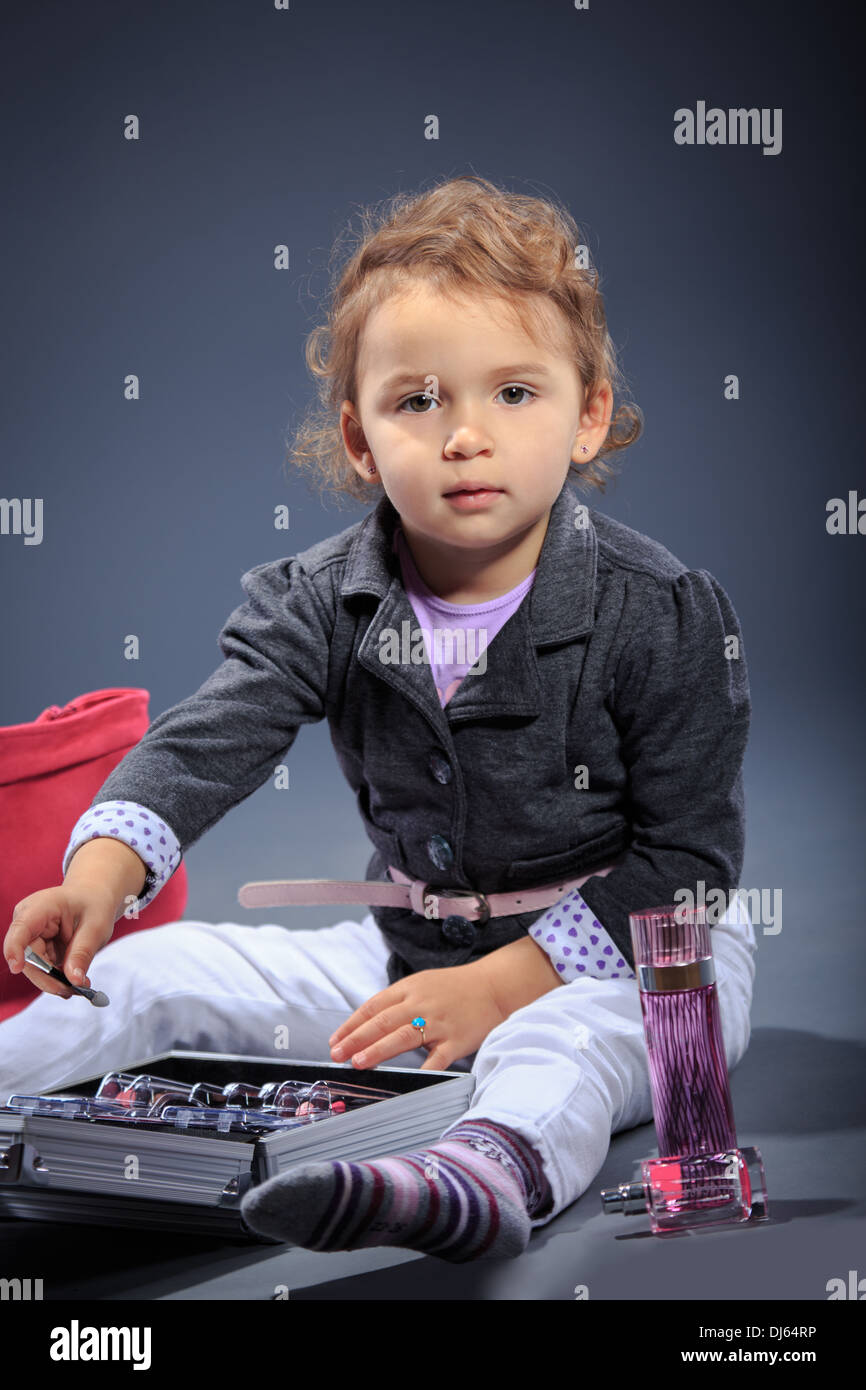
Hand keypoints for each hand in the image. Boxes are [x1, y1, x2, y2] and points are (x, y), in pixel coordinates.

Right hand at [4, 886, 115, 997]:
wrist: (93, 898)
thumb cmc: (94, 904)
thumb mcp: (96, 926)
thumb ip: (82, 952)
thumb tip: (74, 980)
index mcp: (40, 907)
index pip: (20, 929)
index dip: (15, 949)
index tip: (17, 968)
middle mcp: (28, 922)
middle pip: (27, 957)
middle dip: (47, 978)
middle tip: (73, 989)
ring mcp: (31, 937)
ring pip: (34, 968)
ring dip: (55, 981)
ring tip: (79, 986)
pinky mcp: (37, 950)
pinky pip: (43, 970)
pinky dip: (58, 978)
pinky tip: (75, 981)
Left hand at [327, 961, 504, 1072]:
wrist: (494, 986)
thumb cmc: (454, 988)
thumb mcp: (422, 984)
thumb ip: (397, 1002)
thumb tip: (366, 1025)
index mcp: (409, 988)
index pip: (372, 1007)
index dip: (351, 1025)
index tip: (335, 1041)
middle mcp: (421, 1004)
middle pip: (382, 1022)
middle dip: (356, 1040)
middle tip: (337, 1055)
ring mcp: (438, 1023)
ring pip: (402, 1037)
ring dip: (377, 1050)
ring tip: (358, 1063)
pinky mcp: (456, 1040)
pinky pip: (436, 1059)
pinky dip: (422, 1070)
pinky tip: (406, 1081)